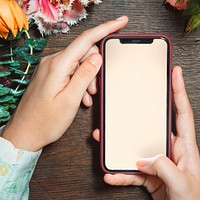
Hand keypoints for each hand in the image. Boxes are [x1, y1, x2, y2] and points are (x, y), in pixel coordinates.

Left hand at [2, 16, 128, 151]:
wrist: (26, 132)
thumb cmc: (46, 121)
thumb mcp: (70, 99)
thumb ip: (84, 75)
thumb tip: (96, 56)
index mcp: (58, 65)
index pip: (86, 40)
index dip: (105, 29)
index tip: (120, 22)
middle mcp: (53, 63)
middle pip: (83, 54)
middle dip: (94, 70)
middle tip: (94, 90)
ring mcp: (51, 69)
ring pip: (78, 65)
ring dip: (86, 79)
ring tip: (85, 98)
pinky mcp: (51, 75)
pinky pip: (71, 72)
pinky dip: (79, 82)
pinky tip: (79, 97)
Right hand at [93, 66, 199, 199]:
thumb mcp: (184, 185)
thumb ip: (165, 167)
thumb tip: (145, 159)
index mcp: (184, 147)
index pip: (181, 113)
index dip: (178, 91)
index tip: (174, 73)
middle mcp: (169, 149)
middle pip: (149, 126)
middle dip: (135, 115)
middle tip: (122, 105)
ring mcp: (156, 160)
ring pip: (134, 146)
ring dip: (118, 145)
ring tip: (104, 139)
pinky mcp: (148, 173)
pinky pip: (130, 169)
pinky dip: (120, 172)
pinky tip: (111, 174)